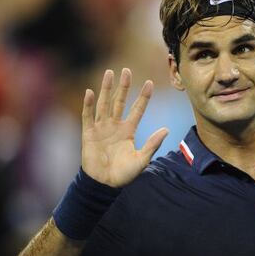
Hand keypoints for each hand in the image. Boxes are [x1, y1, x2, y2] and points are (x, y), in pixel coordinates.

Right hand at [81, 68, 167, 187]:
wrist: (104, 184)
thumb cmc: (124, 174)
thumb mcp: (142, 159)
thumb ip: (152, 144)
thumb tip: (166, 129)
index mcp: (128, 130)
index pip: (137, 109)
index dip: (143, 97)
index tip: (150, 82)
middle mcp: (115, 125)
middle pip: (120, 101)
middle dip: (123, 86)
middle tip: (126, 70)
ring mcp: (101, 128)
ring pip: (104, 104)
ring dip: (106, 89)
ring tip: (109, 73)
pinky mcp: (89, 134)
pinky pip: (88, 116)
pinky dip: (88, 104)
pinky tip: (89, 92)